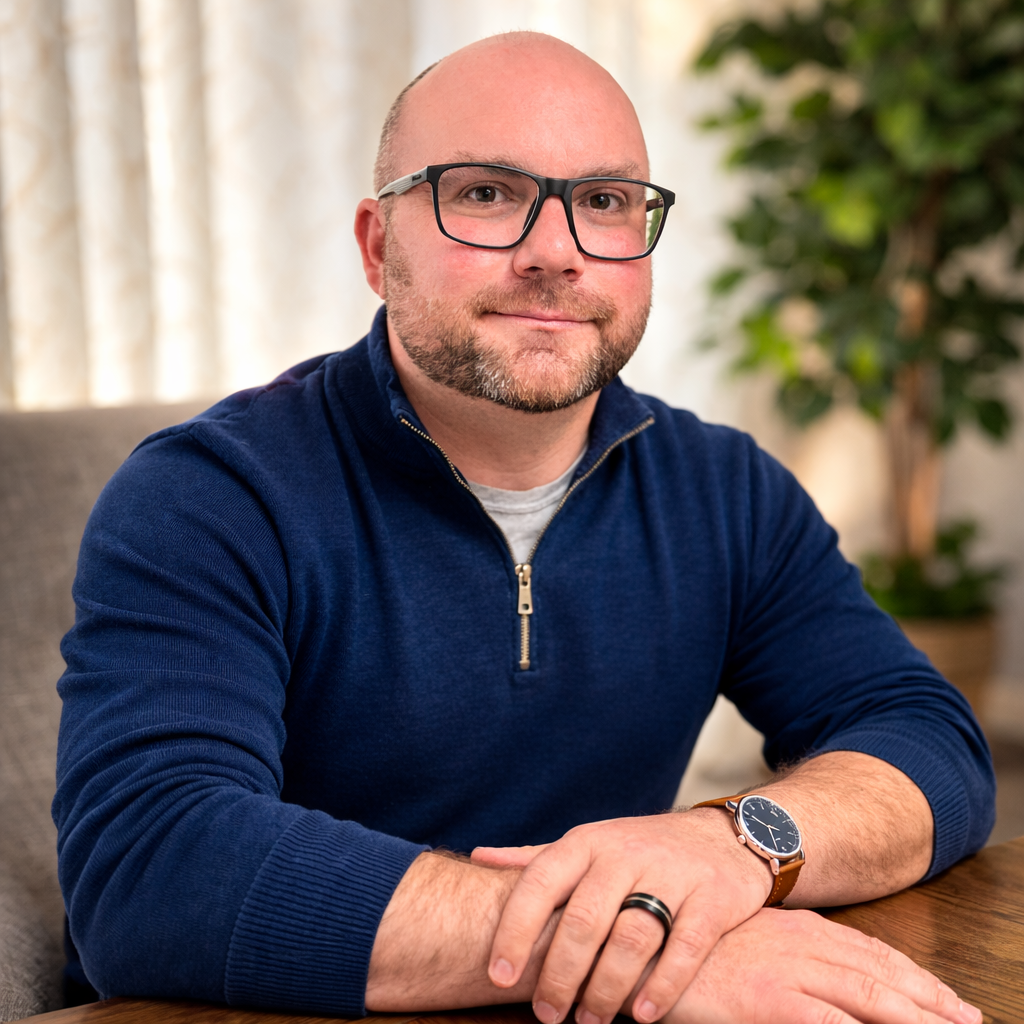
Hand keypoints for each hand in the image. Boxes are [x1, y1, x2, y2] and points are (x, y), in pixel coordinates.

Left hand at [471, 810, 772, 1023]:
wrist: (724, 836)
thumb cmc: (640, 850)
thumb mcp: (588, 844)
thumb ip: (537, 857)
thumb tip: (477, 858)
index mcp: (587, 842)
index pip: (540, 882)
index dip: (515, 930)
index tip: (499, 977)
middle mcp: (625, 853)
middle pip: (583, 919)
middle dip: (560, 974)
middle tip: (547, 1015)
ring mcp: (672, 873)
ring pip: (631, 938)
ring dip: (606, 988)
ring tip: (590, 1021)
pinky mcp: (713, 898)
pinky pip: (685, 947)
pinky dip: (663, 985)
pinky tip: (644, 1014)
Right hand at [658, 907, 982, 1023]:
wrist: (638, 932)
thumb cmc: (684, 942)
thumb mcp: (741, 940)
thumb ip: (781, 954)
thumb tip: (814, 976)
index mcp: (795, 928)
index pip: (868, 951)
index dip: (912, 976)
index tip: (946, 997)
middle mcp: (800, 943)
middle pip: (879, 972)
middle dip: (929, 998)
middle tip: (969, 1019)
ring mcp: (786, 971)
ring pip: (868, 996)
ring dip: (913, 1017)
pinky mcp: (766, 1001)